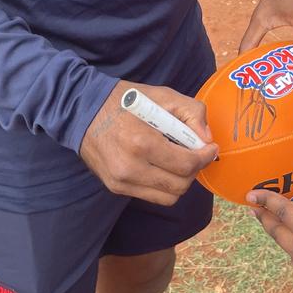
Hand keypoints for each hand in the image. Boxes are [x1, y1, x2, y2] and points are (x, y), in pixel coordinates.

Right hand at [79, 81, 218, 205]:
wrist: (82, 110)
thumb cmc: (125, 100)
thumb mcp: (162, 94)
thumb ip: (191, 112)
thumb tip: (207, 139)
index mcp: (142, 142)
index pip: (186, 164)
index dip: (205, 157)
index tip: (210, 147)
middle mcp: (131, 168)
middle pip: (180, 185)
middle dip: (194, 169)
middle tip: (195, 153)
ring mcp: (121, 182)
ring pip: (168, 197)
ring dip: (180, 181)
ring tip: (178, 160)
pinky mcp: (116, 188)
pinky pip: (152, 196)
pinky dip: (163, 185)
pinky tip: (161, 165)